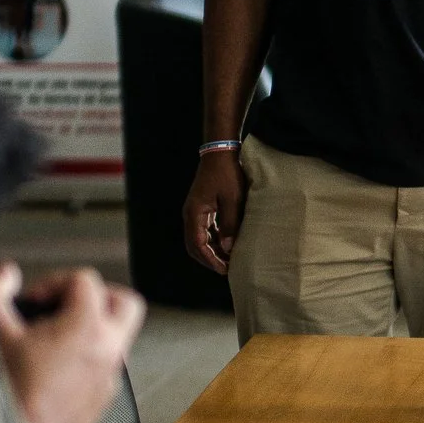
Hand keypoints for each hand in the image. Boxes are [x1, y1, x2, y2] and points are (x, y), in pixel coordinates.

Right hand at [0, 263, 145, 422]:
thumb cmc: (4, 396)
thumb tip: (5, 276)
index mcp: (87, 329)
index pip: (86, 280)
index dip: (54, 281)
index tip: (31, 299)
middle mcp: (109, 352)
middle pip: (124, 302)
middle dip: (93, 297)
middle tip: (61, 305)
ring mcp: (110, 378)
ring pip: (118, 337)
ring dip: (90, 328)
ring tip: (52, 337)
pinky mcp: (104, 400)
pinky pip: (106, 366)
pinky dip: (87, 356)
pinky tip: (53, 366)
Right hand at [182, 151, 247, 275]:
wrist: (221, 152)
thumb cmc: (227, 174)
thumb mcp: (232, 199)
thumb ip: (230, 224)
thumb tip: (228, 249)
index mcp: (194, 213)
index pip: (198, 245)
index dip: (211, 260)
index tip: (224, 270)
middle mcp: (191, 214)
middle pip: (194, 245)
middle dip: (209, 259)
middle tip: (226, 270)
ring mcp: (195, 211)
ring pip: (199, 239)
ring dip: (212, 251)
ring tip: (229, 260)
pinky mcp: (202, 208)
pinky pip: (205, 230)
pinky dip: (214, 240)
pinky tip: (227, 245)